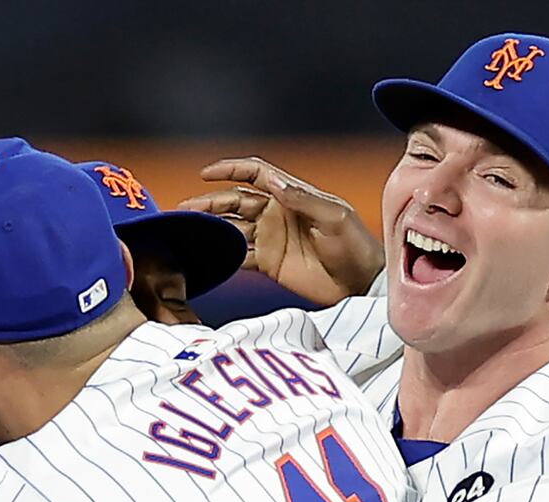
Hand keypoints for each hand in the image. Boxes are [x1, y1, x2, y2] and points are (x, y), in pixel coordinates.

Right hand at [177, 157, 383, 305]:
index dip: (230, 169)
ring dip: (209, 229)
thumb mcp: (335, 217)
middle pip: (234, 202)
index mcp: (291, 196)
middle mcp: (276, 214)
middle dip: (208, 203)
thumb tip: (276, 184)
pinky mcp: (269, 264)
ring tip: (186, 231)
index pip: (255, 174)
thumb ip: (305, 200)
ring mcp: (270, 239)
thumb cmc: (356, 246)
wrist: (362, 284)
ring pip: (231, 229)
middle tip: (186, 209)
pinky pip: (239, 258)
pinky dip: (221, 256)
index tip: (207, 172)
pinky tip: (205, 256)